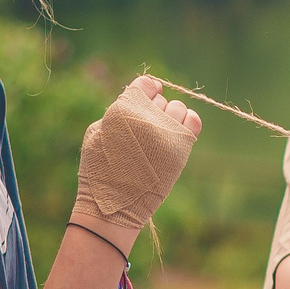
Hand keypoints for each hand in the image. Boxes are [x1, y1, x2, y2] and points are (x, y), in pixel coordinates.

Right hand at [71, 76, 202, 250]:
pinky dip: (188, 122)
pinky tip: (178, 131)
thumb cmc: (99, 169)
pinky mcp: (181, 148)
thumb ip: (117, 111)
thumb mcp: (96, 133)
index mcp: (122, 109)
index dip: (146, 88)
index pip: (144, 84)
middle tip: (146, 127)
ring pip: (178, 108)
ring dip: (170, 116)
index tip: (149, 93)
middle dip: (154, 109)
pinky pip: (194, 121)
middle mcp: (147, 116)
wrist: (114, 204)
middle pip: (160, 99)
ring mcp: (167, 132)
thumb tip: (139, 98)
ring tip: (160, 133)